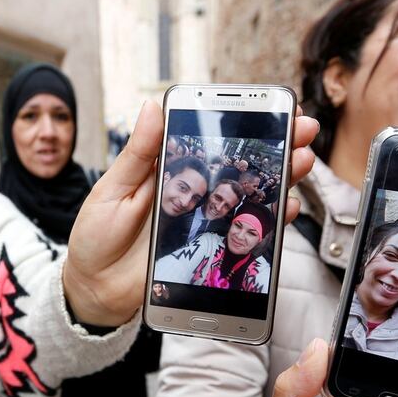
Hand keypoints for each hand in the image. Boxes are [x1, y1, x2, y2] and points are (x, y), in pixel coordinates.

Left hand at [63, 101, 318, 325]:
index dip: (242, 123)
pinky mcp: (209, 250)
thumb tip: (153, 107)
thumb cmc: (96, 235)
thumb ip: (138, 153)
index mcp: (169, 169)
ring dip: (281, 178)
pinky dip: (269, 221)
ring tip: (301, 162)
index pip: (211, 140)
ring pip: (251, 196)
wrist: (94, 290)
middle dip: (276, 146)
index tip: (271, 106)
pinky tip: (285, 208)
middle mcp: (194, 193)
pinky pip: (245, 233)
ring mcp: (204, 221)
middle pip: (241, 166)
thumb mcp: (112, 190)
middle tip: (303, 129)